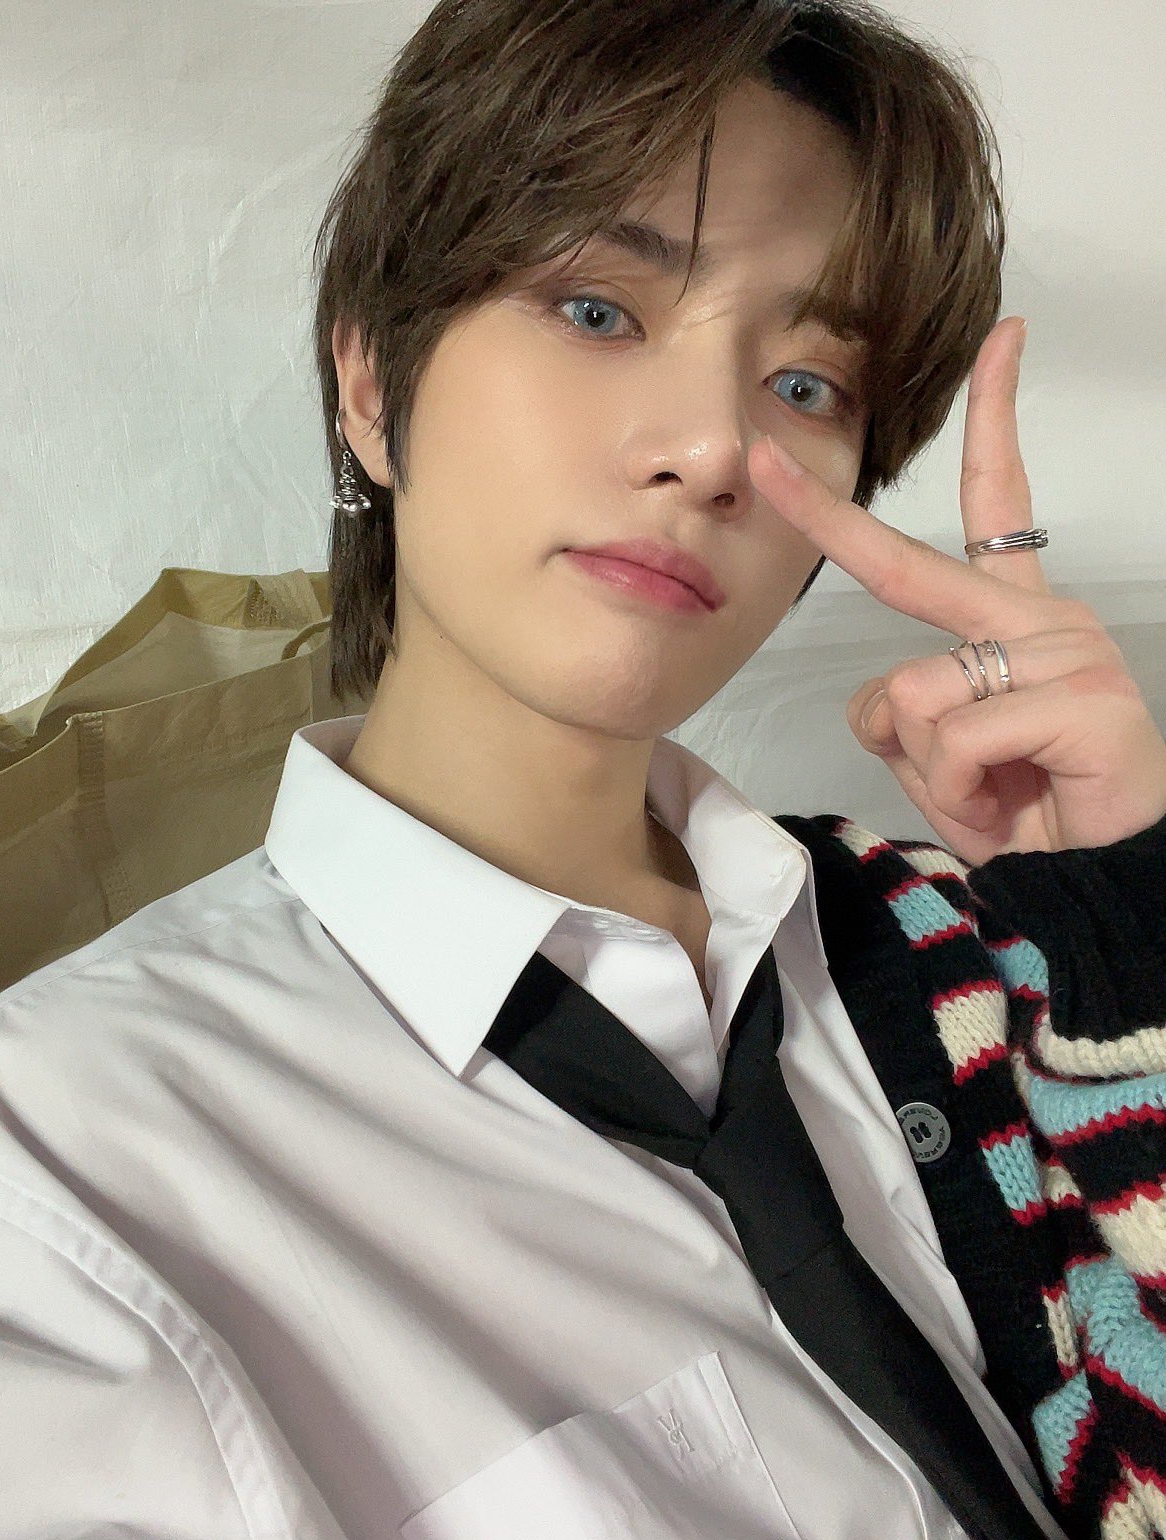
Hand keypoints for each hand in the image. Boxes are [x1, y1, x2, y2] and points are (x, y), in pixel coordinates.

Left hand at [748, 316, 1165, 865]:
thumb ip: (900, 710)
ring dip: (931, 762)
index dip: (993, 421)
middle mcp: (1042, 618)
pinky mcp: (1085, 700)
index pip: (994, 504)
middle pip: (910, 569)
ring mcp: (1068, 653)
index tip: (1001, 341)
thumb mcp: (940, 757)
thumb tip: (885, 694)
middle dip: (821, 521)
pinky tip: (1011, 801)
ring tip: (991, 789)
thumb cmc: (1026, 808)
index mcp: (1013, 617)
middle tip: (758, 459)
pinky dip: (961, 788)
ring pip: (919, 688)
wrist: (1098, 881)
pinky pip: (960, 736)